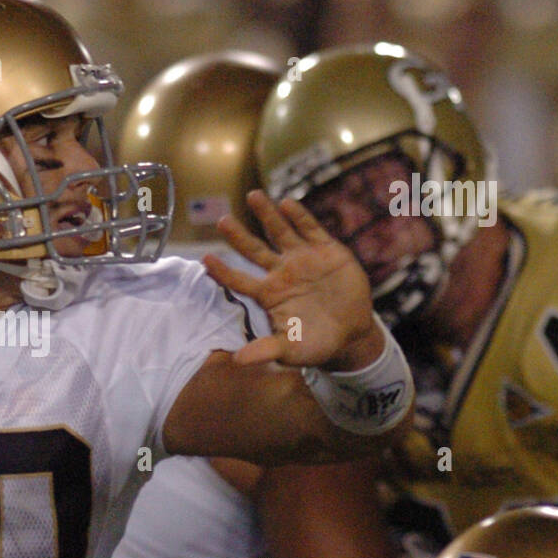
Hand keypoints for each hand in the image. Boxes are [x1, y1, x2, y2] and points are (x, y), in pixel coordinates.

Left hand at [203, 190, 382, 370]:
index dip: (222, 270)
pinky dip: (300, 217)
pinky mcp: (327, 251)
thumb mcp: (290, 350)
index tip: (205, 259)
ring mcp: (303, 259)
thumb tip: (237, 361)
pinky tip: (288, 204)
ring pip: (280, 232)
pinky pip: (311, 230)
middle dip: (238, 235)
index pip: (239, 279)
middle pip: (254, 250)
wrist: (352, 334)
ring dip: (267, 215)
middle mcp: (281, 272)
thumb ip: (265, 351)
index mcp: (269, 294)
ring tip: (253, 196)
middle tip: (221, 220)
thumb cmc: (316, 343)